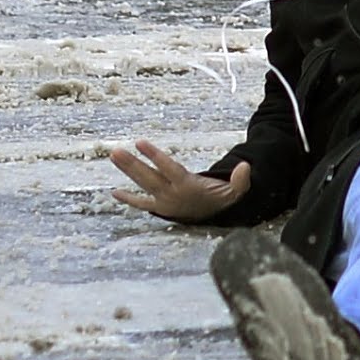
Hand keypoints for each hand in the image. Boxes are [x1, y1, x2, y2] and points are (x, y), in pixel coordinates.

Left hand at [107, 140, 250, 223]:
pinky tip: (114, 192)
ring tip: (114, 155)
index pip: (168, 168)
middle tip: (116, 151)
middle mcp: (172, 194)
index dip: (154, 156)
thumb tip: (245, 167)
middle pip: (149, 177)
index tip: (140, 142)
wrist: (213, 217)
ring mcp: (163, 201)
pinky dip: (128, 199)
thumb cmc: (221, 197)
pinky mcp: (160, 207)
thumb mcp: (235, 191)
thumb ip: (241, 181)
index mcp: (187, 186)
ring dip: (127, 171)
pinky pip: (142, 204)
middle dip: (132, 164)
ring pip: (142, 185)